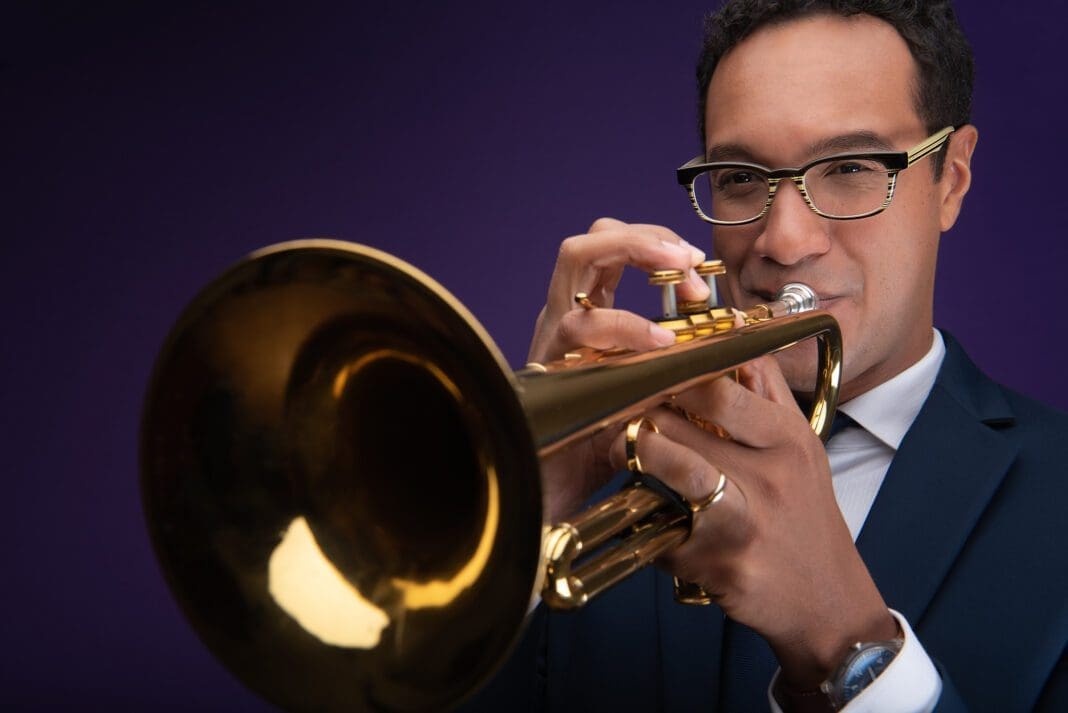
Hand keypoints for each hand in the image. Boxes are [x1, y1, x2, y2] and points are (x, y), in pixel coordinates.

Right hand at [531, 217, 708, 521]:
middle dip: (647, 234)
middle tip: (690, 259)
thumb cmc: (599, 445)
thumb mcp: (647, 391)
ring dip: (637, 253)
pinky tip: (663, 343)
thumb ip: (674, 362)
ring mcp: (552, 333)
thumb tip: (728, 340)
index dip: (656, 244)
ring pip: (577, 257)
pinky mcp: (548, 363)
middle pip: (592, 238)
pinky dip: (627, 324)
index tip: (698, 271)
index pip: (612, 249)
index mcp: (586, 314)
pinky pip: (581, 325)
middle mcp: (564, 314)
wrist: (553, 494)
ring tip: (682, 274)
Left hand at [610, 356, 896, 687]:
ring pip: (677, 468)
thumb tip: (730, 326)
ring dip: (638, 454)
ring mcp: (747, 520)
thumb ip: (763, 387)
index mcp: (788, 438)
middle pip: (688, 423)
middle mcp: (772, 474)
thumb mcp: (799, 444)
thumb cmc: (803, 513)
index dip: (669, 373)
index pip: (719, 385)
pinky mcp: (721, 562)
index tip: (642, 370)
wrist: (826, 599)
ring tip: (617, 447)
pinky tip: (640, 515)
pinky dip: (645, 522)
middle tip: (612, 407)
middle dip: (641, 411)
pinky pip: (666, 531)